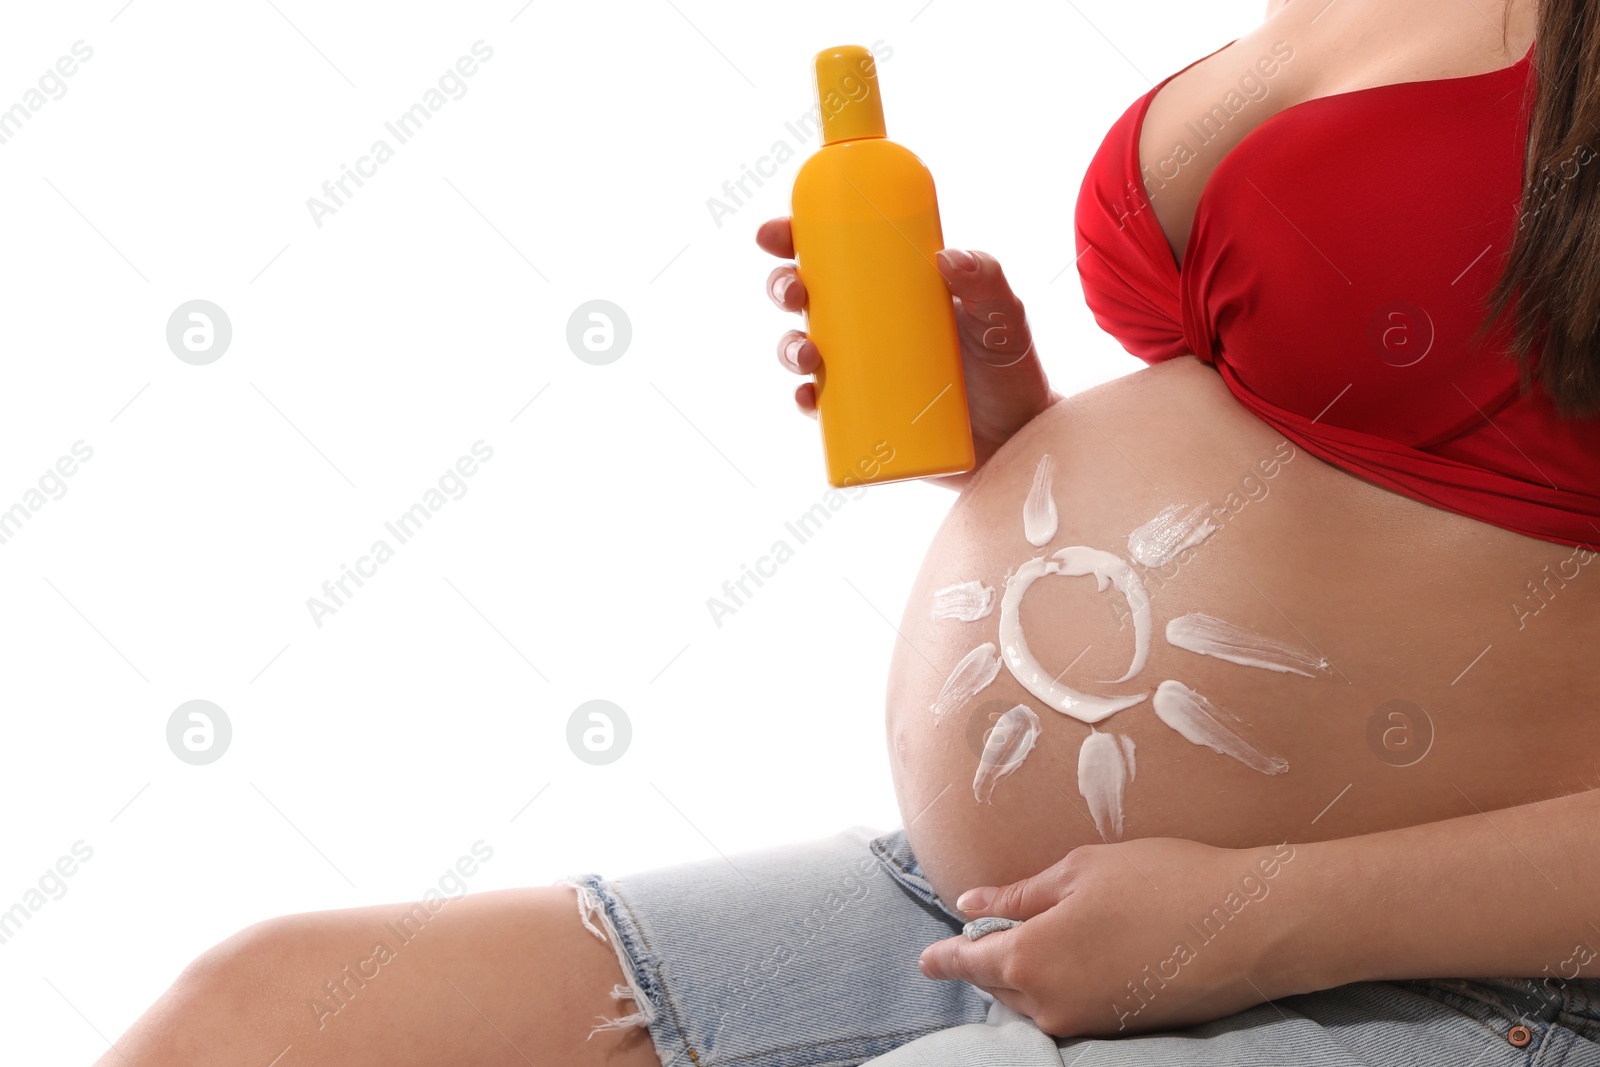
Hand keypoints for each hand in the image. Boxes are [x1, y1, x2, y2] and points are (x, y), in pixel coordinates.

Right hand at [757, 217, 1059, 489]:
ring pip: (803, 350)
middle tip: (795, 292)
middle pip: (805, 297)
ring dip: (788, 347)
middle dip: (783, 287)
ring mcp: (860, 372)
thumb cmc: (1009, 368)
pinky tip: (808, 396)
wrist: (1018, 438)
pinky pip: (820, 407)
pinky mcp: (862, 418)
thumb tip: (945, 258)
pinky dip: (805, 401)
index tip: (775, 234)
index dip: (793, 238)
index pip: (833, 253)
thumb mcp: (1003, 316)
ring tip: (807, 353)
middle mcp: (865, 327)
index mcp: (890, 288)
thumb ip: (987, 280)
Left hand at [918, 838, 1302, 1037]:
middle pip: (998, 985)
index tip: (925, 959)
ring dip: (1024, 973)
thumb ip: (1019, 895)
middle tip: (987, 928)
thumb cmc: (1162, 881)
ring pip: (1033, 1000)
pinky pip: (1068, 1008)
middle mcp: (1050, 1004)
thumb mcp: (1079, 871)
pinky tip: (1078, 955)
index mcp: (1029, 959)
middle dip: (987, 959)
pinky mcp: (1121, 1028)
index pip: (968, 962)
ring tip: (1035, 935)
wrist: (1249, 926)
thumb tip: (972, 903)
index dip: (944, 957)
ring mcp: (1087, 1023)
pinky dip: (1058, 984)